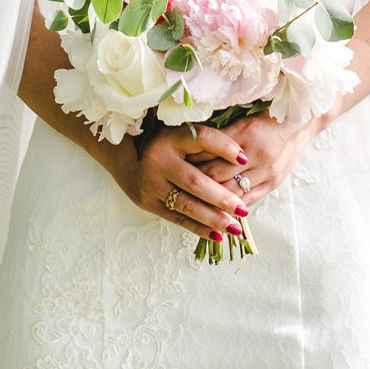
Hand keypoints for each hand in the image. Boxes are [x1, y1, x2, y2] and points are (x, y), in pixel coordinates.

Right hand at [112, 122, 253, 243]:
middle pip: (194, 181)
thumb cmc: (164, 143)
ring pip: (186, 205)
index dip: (224, 147)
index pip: (201, 138)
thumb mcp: (181, 133)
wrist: (125, 157)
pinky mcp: (148, 203)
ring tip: (234, 228)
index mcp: (171, 137)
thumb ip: (205, 141)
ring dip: (212, 218)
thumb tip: (241, 158)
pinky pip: (177, 218)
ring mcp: (151, 184)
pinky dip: (198, 228)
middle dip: (221, 197)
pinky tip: (217, 235)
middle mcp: (158, 160)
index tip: (244, 159)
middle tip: (242, 210)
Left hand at [186, 111, 315, 208]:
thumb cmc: (267, 118)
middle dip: (196, 183)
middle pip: (218, 175)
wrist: (299, 124)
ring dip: (212, 200)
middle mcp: (257, 154)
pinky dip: (231, 206)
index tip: (176, 166)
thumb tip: (190, 145)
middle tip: (178, 188)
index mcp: (246, 132)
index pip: (211, 152)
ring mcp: (267, 171)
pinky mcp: (273, 183)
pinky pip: (249, 200)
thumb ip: (220, 135)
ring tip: (193, 202)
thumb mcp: (243, 119)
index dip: (192, 161)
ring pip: (232, 193)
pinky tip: (217, 211)